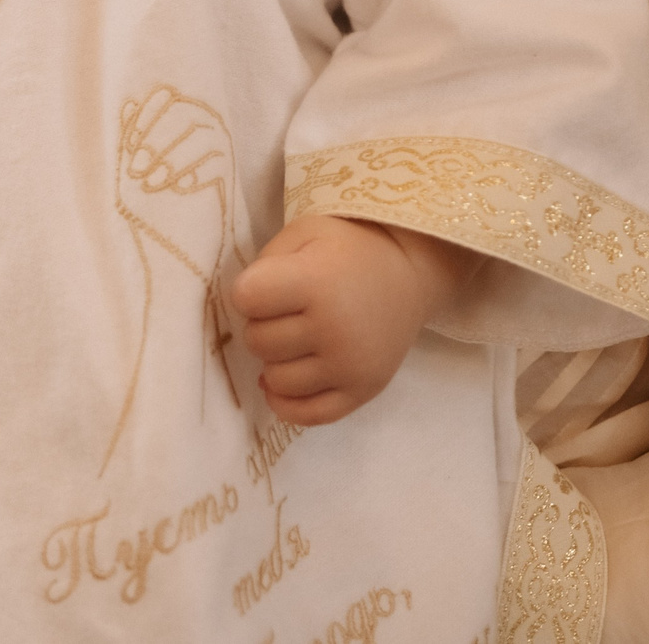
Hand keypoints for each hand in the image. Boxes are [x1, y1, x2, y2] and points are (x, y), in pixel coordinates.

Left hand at [115, 86, 235, 284]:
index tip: (129, 142)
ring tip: (153, 184)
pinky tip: (177, 190)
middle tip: (137, 170)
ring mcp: (219, 154)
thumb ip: (130, 142)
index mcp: (174, 122)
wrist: (170, 256)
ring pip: (205, 135)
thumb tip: (126, 105)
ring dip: (175, 156)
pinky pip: (220, 163)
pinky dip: (196, 173)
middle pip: (188, 113)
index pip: (167, 98)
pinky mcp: (232, 180)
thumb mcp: (127, 175)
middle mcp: (202, 130)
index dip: (147, 115)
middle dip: (158, 138)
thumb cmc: (145, 213)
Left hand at [232, 215, 474, 426]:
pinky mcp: (362, 392)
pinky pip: (306, 415)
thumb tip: (240, 312)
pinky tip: (285, 381)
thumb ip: (264, 264)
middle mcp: (335, 329)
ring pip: (276, 381)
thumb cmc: (345, 249)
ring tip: (294, 339)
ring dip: (274, 361)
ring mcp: (350, 366)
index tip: (269, 284)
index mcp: (316, 282)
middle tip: (286, 310)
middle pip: (258, 342)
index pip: (246, 299)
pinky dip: (286, 403)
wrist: (407, 272)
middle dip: (262, 324)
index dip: (249, 291)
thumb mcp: (302, 233)